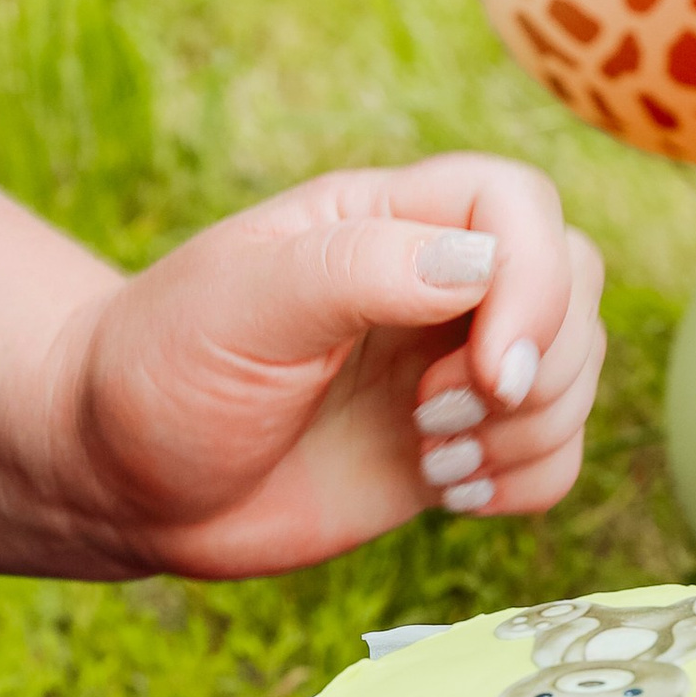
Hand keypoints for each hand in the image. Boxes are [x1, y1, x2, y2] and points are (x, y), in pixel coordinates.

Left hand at [57, 157, 604, 574]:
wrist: (120, 481)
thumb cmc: (160, 373)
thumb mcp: (240, 305)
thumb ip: (357, 271)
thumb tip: (478, 266)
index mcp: (386, 219)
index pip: (520, 206)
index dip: (536, 281)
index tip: (488, 366)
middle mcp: (436, 283)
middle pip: (574, 288)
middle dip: (538, 368)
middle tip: (432, 417)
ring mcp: (451, 367)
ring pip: (575, 377)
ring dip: (527, 431)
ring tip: (426, 454)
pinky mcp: (457, 447)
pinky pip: (556, 456)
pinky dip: (526, 481)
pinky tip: (446, 490)